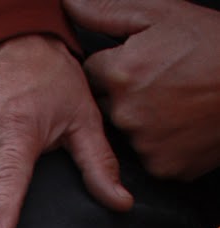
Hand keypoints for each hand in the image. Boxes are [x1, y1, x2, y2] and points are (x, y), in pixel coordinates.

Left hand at [69, 0, 219, 180]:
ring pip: (129, 133)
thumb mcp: (160, 13)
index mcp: (121, 74)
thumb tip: (65, 5)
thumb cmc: (211, 42)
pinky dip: (164, 143)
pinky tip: (184, 123)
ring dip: (144, 119)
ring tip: (177, 99)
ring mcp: (144, 145)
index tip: (141, 60)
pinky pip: (152, 156)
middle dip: (126, 93)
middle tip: (163, 79)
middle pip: (107, 107)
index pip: (92, 74)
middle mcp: (126, 115)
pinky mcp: (163, 167)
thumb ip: (105, 11)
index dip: (115, 65)